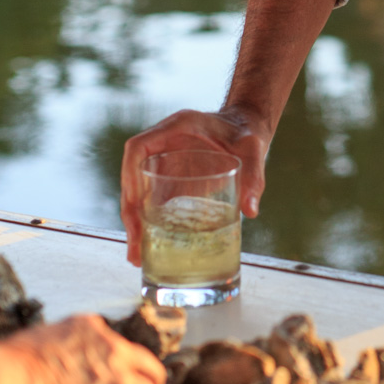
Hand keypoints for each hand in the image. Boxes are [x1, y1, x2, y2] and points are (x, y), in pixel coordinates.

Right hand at [120, 107, 269, 264]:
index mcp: (177, 127)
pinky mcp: (169, 178)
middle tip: (136, 245)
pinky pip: (151, 199)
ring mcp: (163, 161)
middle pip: (132, 175)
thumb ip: (254, 176)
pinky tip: (149, 246)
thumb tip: (250, 211)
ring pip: (137, 191)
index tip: (136, 204)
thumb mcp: (254, 150)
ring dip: (134, 222)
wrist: (246, 130)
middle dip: (130, 211)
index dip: (131, 174)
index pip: (138, 146)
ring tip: (137, 256)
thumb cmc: (247, 135)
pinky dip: (147, 222)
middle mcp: (163, 143)